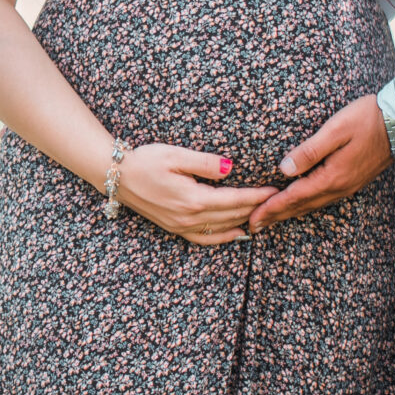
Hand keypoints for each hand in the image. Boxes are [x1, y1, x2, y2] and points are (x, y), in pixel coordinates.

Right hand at [113, 144, 275, 246]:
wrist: (116, 176)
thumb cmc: (145, 161)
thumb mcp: (175, 155)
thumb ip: (205, 163)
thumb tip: (231, 168)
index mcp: (193, 198)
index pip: (235, 199)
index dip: (257, 195)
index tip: (275, 190)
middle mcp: (189, 217)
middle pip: (233, 215)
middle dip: (257, 208)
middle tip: (278, 201)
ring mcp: (182, 226)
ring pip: (223, 229)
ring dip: (245, 222)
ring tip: (264, 214)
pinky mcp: (175, 228)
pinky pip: (205, 239)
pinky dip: (225, 238)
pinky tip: (238, 234)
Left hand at [245, 95, 391, 230]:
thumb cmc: (367, 119)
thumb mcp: (335, 130)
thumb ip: (309, 151)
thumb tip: (283, 169)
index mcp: (332, 176)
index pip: (293, 198)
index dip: (270, 209)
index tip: (252, 220)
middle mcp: (339, 187)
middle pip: (300, 207)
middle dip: (275, 217)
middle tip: (253, 226)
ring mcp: (347, 186)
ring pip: (311, 205)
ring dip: (289, 213)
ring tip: (271, 218)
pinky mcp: (352, 181)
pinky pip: (322, 199)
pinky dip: (304, 205)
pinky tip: (299, 203)